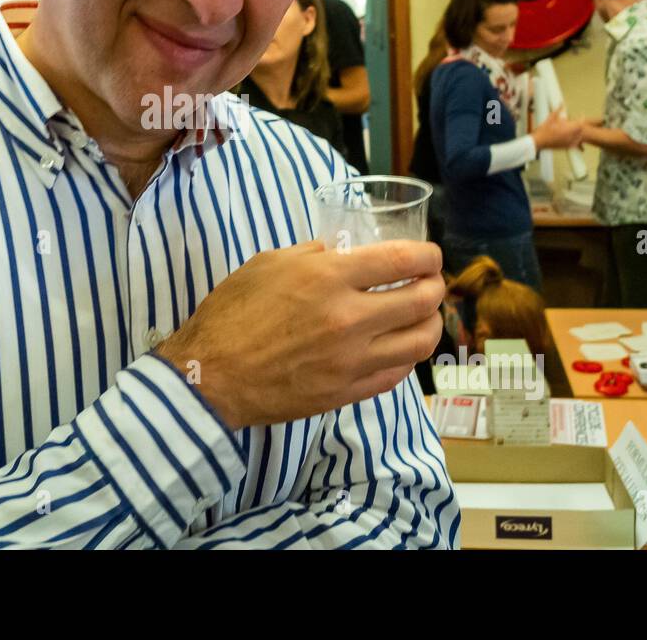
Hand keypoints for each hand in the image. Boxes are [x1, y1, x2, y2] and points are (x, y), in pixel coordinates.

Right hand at [154, 240, 444, 429]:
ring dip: (431, 323)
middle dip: (436, 286)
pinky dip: (407, 356)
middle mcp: (349, 318)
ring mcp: (352, 360)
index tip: (430, 255)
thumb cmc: (230, 314)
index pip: (402, 260)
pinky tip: (400, 347)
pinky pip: (397, 374)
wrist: (210, 375)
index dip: (427, 255)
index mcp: (328, 278)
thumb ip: (310, 254)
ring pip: (419, 342)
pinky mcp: (347, 391)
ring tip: (424, 316)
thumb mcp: (266, 264)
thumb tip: (339, 253)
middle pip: (421, 300)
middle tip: (432, 282)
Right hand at [532, 109, 582, 150]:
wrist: (539, 141)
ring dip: (579, 132)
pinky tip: (572, 137)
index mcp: (568, 128)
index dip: (582, 118)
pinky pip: (575, 144)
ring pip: (579, 137)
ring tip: (575, 129)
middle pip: (581, 130)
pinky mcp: (565, 147)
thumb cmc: (544, 129)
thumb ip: (558, 110)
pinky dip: (575, 140)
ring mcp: (568, 142)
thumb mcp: (551, 118)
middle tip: (577, 121)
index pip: (580, 122)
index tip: (580, 115)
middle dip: (580, 125)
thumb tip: (561, 103)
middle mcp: (570, 135)